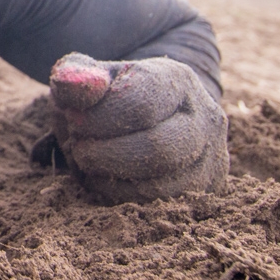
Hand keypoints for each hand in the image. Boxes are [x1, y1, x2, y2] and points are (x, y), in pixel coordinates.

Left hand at [39, 53, 226, 202]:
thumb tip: (69, 82)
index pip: (141, 106)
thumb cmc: (114, 93)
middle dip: (104, 153)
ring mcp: (209, 158)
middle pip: (158, 150)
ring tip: (87, 160)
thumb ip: (76, 74)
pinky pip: (156, 205)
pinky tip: (102, 176)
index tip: (72, 119)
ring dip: (108, 177)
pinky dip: (118, 195)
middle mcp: (205, 119)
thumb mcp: (92, 76)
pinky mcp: (203, 190)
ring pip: (158, 185)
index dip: (98, 118)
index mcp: (178, 80)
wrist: (151, 112)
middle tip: (78, 147)